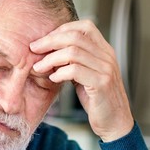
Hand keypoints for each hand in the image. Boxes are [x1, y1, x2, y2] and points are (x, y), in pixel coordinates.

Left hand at [31, 20, 133, 141]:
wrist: (115, 123)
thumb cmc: (98, 100)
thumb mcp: (86, 76)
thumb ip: (74, 62)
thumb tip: (50, 52)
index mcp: (105, 51)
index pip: (84, 27)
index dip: (62, 29)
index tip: (44, 40)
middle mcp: (107, 56)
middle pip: (75, 37)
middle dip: (50, 41)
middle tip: (34, 49)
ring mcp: (106, 69)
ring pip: (73, 52)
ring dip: (50, 59)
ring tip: (39, 67)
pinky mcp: (101, 84)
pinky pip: (75, 71)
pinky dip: (60, 73)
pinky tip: (53, 79)